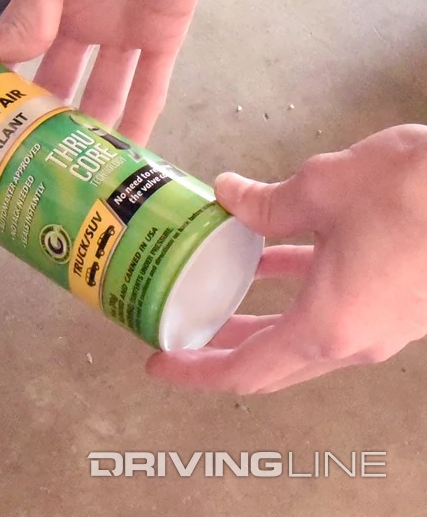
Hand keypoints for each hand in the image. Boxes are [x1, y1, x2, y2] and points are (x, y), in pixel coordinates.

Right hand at [0, 0, 235, 144]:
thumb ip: (27, 10)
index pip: (16, 55)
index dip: (2, 90)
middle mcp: (79, 22)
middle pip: (58, 82)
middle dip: (45, 120)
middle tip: (30, 165)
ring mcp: (121, 30)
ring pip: (103, 91)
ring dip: (90, 130)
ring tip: (76, 174)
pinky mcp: (163, 32)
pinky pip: (152, 83)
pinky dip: (141, 118)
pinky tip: (127, 155)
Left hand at [147, 125, 426, 392]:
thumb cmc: (415, 195)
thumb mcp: (319, 191)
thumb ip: (263, 202)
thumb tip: (227, 194)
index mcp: (329, 326)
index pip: (247, 370)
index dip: (196, 371)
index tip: (160, 365)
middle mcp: (354, 338)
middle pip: (270, 362)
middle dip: (218, 349)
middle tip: (175, 333)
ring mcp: (378, 322)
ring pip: (298, 333)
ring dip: (252, 315)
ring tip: (207, 292)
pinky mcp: (393, 298)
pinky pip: (327, 303)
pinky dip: (290, 288)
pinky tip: (264, 255)